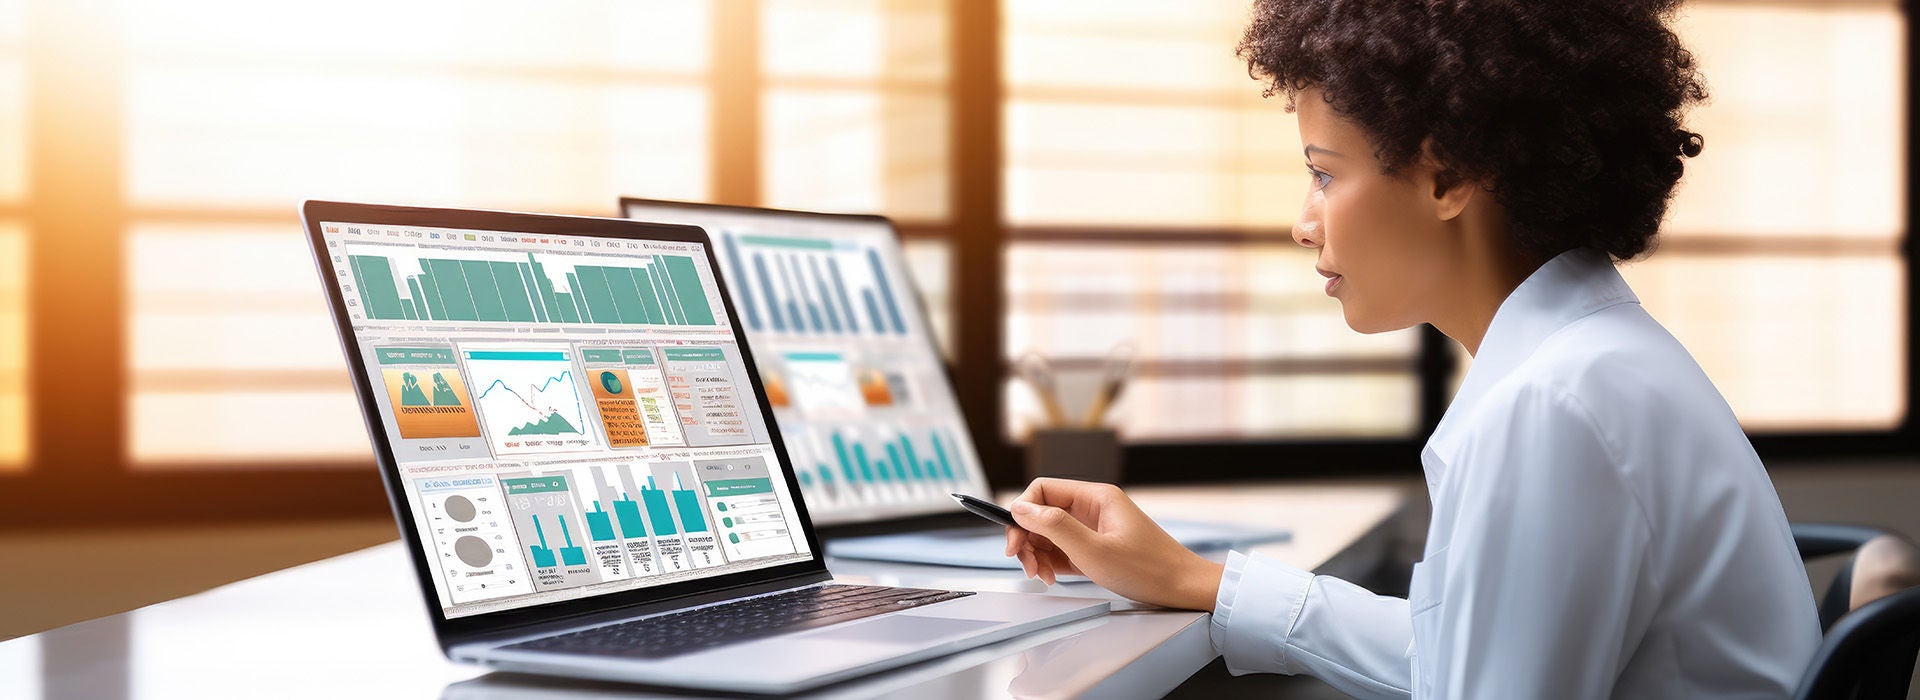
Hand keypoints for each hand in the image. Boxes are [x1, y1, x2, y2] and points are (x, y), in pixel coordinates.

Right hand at [1003, 478, 1225, 610]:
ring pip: (1049, 534)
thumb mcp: (1094, 550)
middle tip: (1023, 563)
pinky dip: (1051, 563)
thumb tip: (1020, 508)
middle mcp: (1093, 508)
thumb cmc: (1149, 569)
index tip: (1014, 538)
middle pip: (1042, 513)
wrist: (1183, 589)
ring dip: (1037, 554)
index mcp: (1095, 497)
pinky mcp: (1095, 549)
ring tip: (1040, 575)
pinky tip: (1052, 577)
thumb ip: (1054, 526)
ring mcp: (1093, 529)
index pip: (1043, 489)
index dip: (1022, 511)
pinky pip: (1062, 550)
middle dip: (1027, 537)